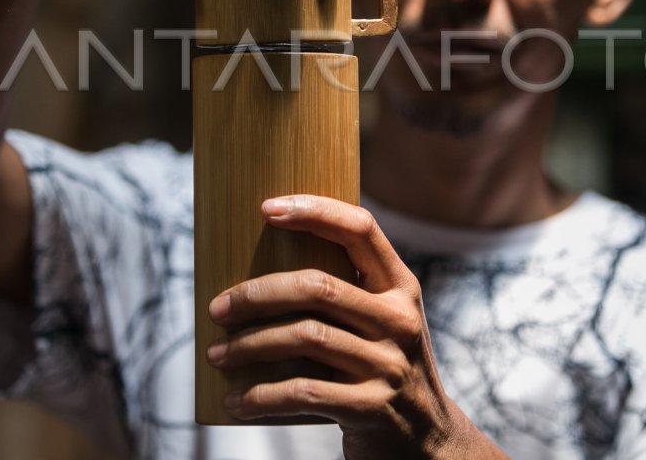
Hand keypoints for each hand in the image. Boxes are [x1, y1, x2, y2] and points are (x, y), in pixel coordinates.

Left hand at [206, 195, 507, 459]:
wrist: (429, 445)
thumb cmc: (384, 371)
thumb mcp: (384, 324)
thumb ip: (347, 294)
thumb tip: (259, 266)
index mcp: (401, 287)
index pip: (361, 229)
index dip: (315, 211)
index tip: (266, 208)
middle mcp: (400, 320)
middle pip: (318, 287)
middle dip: (257, 294)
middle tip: (217, 308)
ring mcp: (389, 365)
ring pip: (305, 337)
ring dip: (249, 345)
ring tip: (216, 354)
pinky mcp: (371, 408)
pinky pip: (303, 392)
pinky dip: (260, 396)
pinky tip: (235, 401)